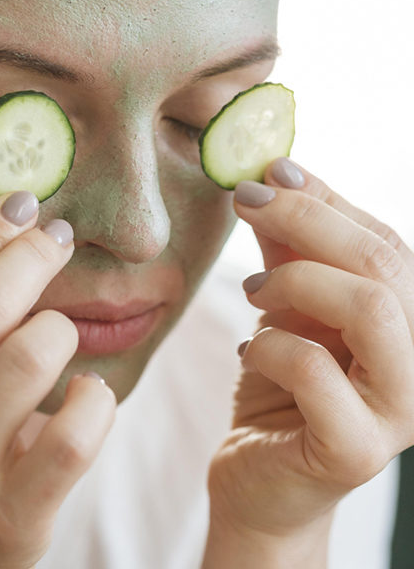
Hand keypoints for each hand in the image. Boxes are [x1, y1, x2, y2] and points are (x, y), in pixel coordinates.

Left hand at [204, 159, 413, 563]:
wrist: (259, 472)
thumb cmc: (278, 386)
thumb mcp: (283, 305)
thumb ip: (289, 248)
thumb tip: (276, 176)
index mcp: (407, 322)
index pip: (384, 241)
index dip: (325, 197)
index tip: (269, 171)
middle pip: (383, 263)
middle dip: (305, 219)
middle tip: (245, 201)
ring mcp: (399, 411)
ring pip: (371, 308)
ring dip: (296, 280)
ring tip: (252, 291)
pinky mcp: (356, 451)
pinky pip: (315, 370)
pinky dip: (272, 346)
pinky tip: (253, 350)